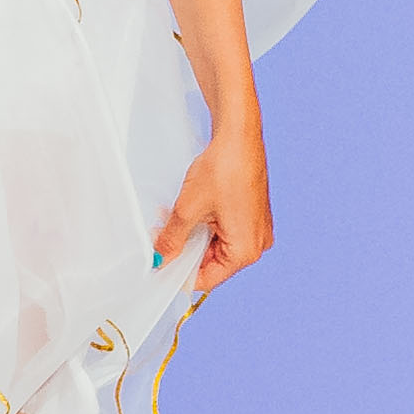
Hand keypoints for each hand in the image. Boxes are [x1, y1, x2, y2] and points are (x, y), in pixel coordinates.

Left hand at [152, 132, 271, 300]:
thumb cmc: (223, 170)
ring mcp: (255, 229)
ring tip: (169, 218)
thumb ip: (172, 240)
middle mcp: (256, 244)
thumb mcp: (188, 210)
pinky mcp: (250, 214)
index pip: (207, 279)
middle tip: (158, 236)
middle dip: (183, 250)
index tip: (158, 265)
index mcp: (246, 251)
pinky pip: (223, 230)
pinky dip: (202, 224)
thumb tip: (159, 260)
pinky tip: (186, 210)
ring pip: (214, 245)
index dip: (179, 274)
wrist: (238, 135)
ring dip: (190, 235)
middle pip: (211, 262)